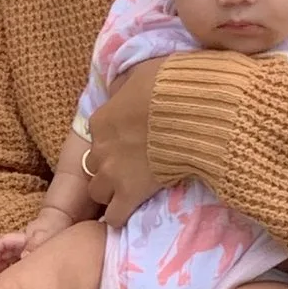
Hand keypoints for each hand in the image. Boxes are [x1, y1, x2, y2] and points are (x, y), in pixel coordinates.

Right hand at [0, 213, 66, 284]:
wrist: (60, 226)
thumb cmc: (51, 229)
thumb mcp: (44, 236)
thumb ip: (33, 245)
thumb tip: (23, 256)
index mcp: (19, 240)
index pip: (2, 243)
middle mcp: (18, 246)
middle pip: (0, 254)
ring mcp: (21, 252)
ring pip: (5, 261)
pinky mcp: (25, 259)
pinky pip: (12, 266)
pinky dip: (6, 272)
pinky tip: (1, 280)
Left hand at [79, 60, 166, 222]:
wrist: (192, 112)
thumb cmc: (171, 86)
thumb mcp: (142, 72)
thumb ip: (127, 85)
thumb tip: (122, 89)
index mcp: (101, 119)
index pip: (98, 136)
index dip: (114, 140)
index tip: (132, 141)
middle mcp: (101, 147)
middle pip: (94, 164)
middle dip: (110, 167)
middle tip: (133, 166)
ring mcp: (113, 173)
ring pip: (98, 191)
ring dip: (112, 191)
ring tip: (132, 189)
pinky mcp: (130, 193)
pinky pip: (114, 215)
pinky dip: (121, 215)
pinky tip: (133, 210)